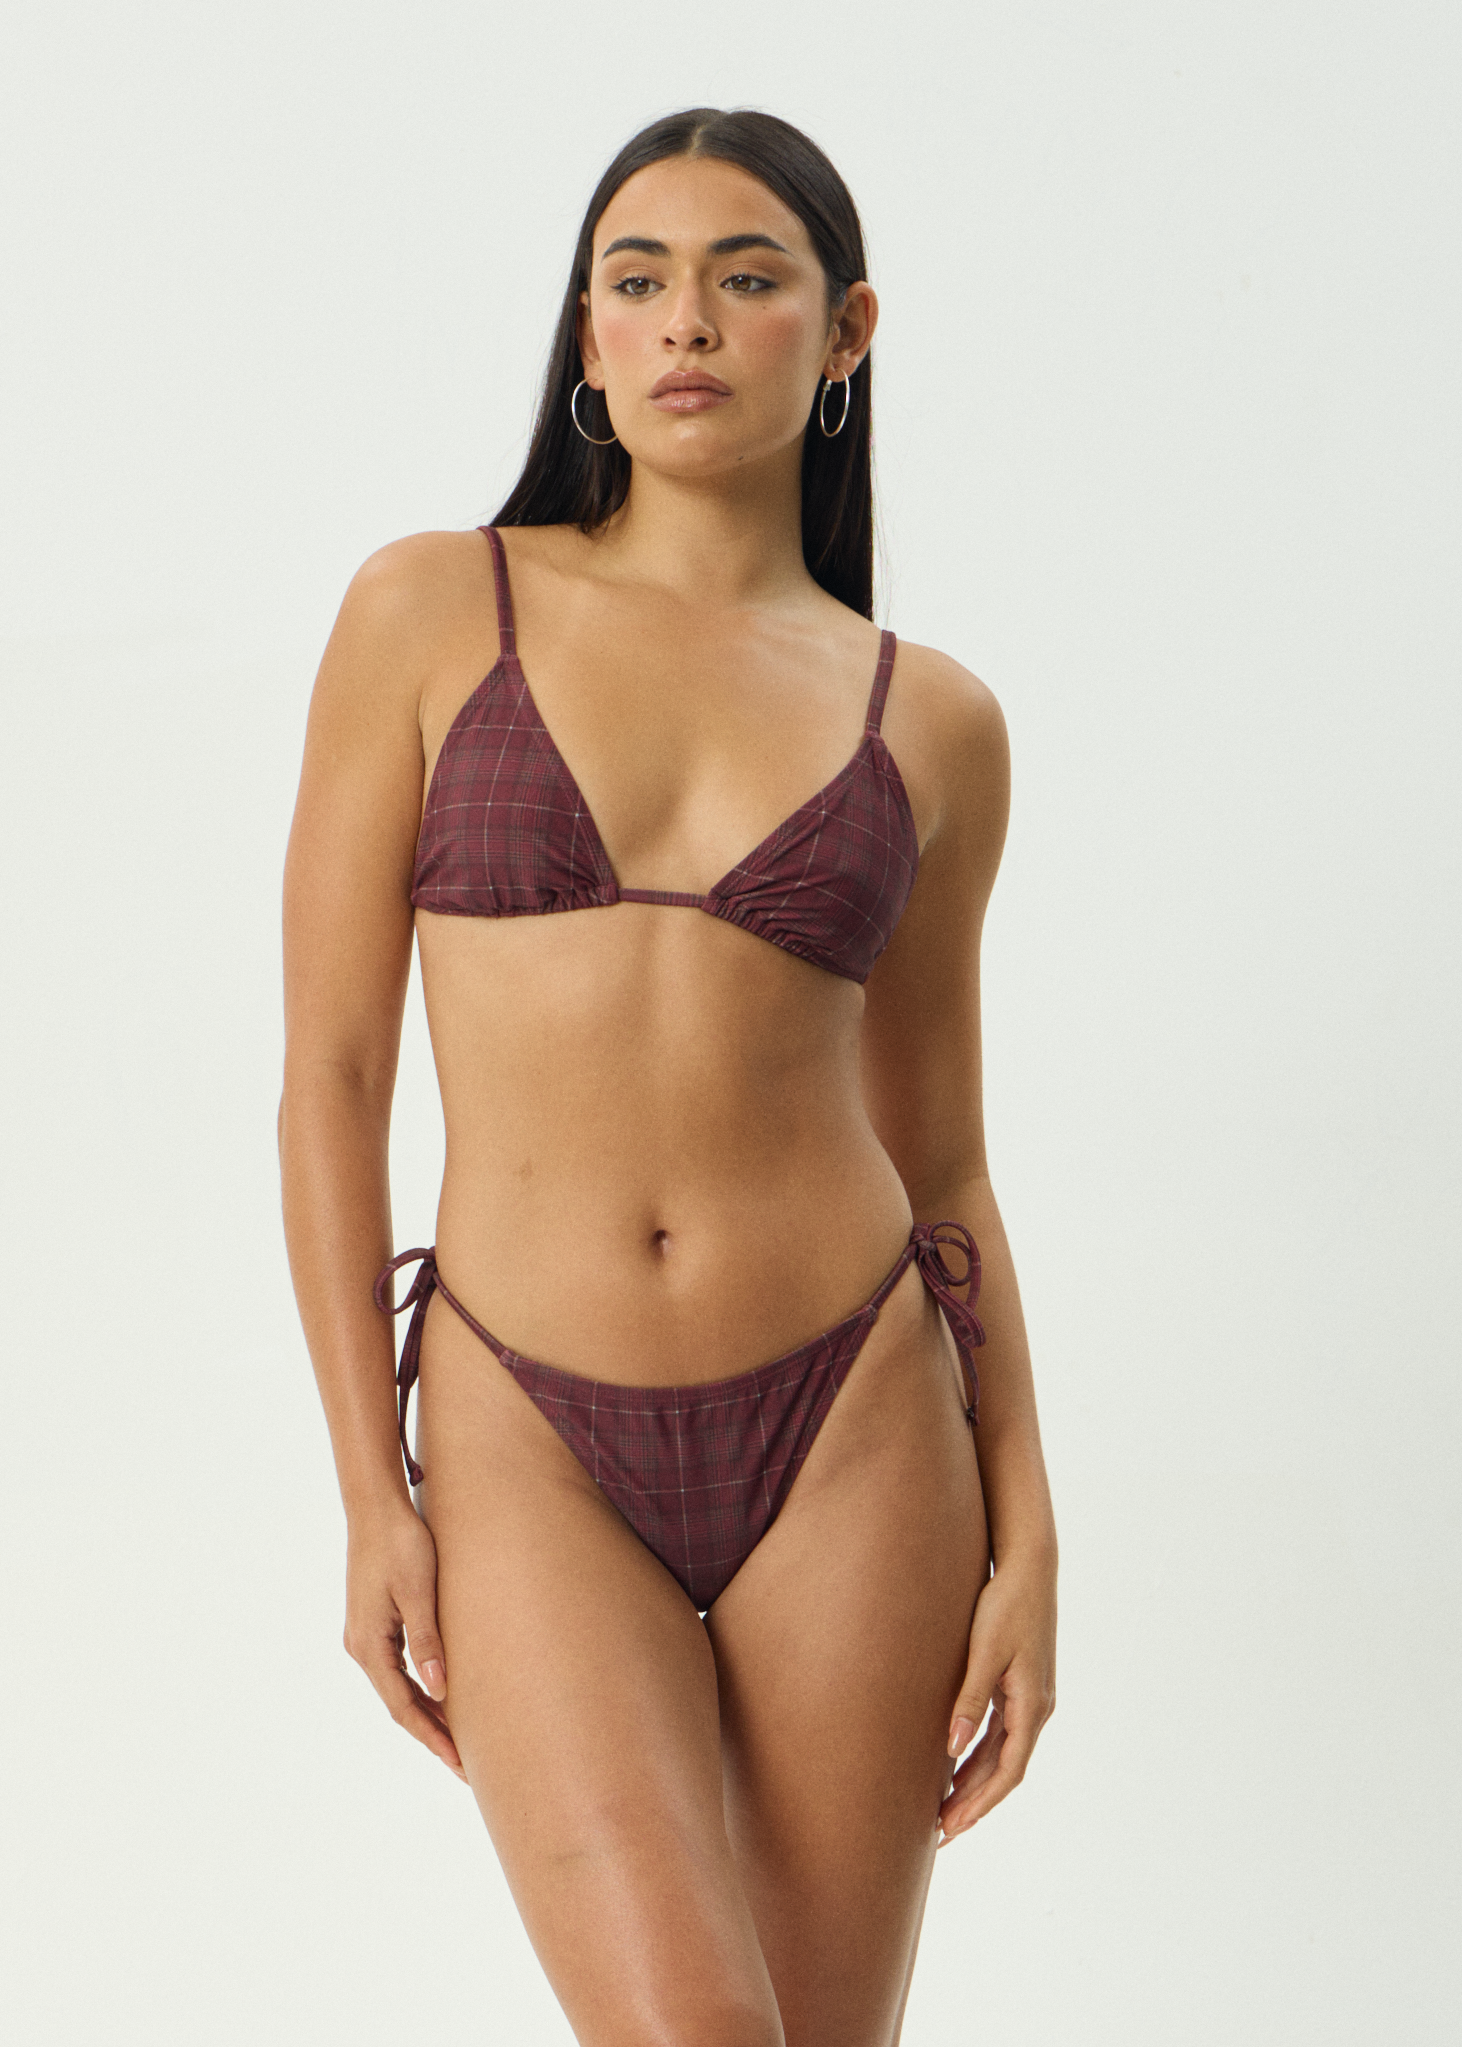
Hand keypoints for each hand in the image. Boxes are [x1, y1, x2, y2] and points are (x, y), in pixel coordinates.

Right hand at [343, 1498, 467, 1781]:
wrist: (376, 1507)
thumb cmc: (401, 1543)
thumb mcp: (418, 1591)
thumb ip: (427, 1640)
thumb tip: (439, 1690)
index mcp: (370, 1645)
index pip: (404, 1707)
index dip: (433, 1738)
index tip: (461, 1765)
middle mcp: (362, 1647)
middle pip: (400, 1705)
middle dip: (432, 1736)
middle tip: (466, 1767)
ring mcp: (366, 1636)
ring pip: (398, 1689)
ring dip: (427, 1714)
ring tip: (459, 1740)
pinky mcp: (374, 1623)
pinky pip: (398, 1669)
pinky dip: (420, 1689)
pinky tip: (442, 1695)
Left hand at [938, 1550, 1055, 1843]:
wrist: (1028, 1566)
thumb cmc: (1005, 1603)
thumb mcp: (985, 1651)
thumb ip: (969, 1699)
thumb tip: (952, 1748)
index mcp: (1032, 1705)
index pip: (1008, 1771)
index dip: (981, 1803)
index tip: (953, 1826)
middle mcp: (1037, 1708)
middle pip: (1005, 1770)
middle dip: (974, 1803)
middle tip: (941, 1832)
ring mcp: (1030, 1698)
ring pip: (1002, 1754)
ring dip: (975, 1783)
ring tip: (943, 1809)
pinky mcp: (1020, 1685)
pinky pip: (1000, 1734)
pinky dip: (979, 1755)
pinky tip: (955, 1765)